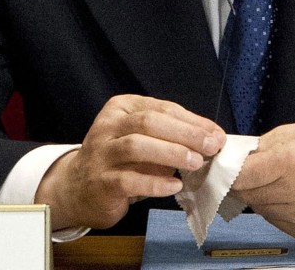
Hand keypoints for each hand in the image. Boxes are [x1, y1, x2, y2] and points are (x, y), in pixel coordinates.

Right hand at [34, 94, 225, 228]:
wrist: (78, 188)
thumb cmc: (121, 160)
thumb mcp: (144, 138)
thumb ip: (172, 134)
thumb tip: (212, 137)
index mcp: (121, 107)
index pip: (161, 108)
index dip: (192, 120)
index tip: (216, 134)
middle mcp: (108, 126)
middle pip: (148, 122)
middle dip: (184, 133)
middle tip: (210, 146)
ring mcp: (101, 153)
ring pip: (137, 146)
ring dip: (171, 153)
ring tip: (196, 163)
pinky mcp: (100, 182)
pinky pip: (129, 180)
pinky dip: (154, 183)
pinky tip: (174, 186)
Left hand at [230, 120, 294, 241]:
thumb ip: (265, 146)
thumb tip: (236, 157)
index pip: (242, 175)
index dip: (227, 171)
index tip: (220, 168)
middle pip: (249, 193)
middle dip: (246, 182)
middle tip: (255, 170)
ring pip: (262, 209)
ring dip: (263, 195)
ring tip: (284, 180)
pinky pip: (279, 221)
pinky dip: (280, 209)